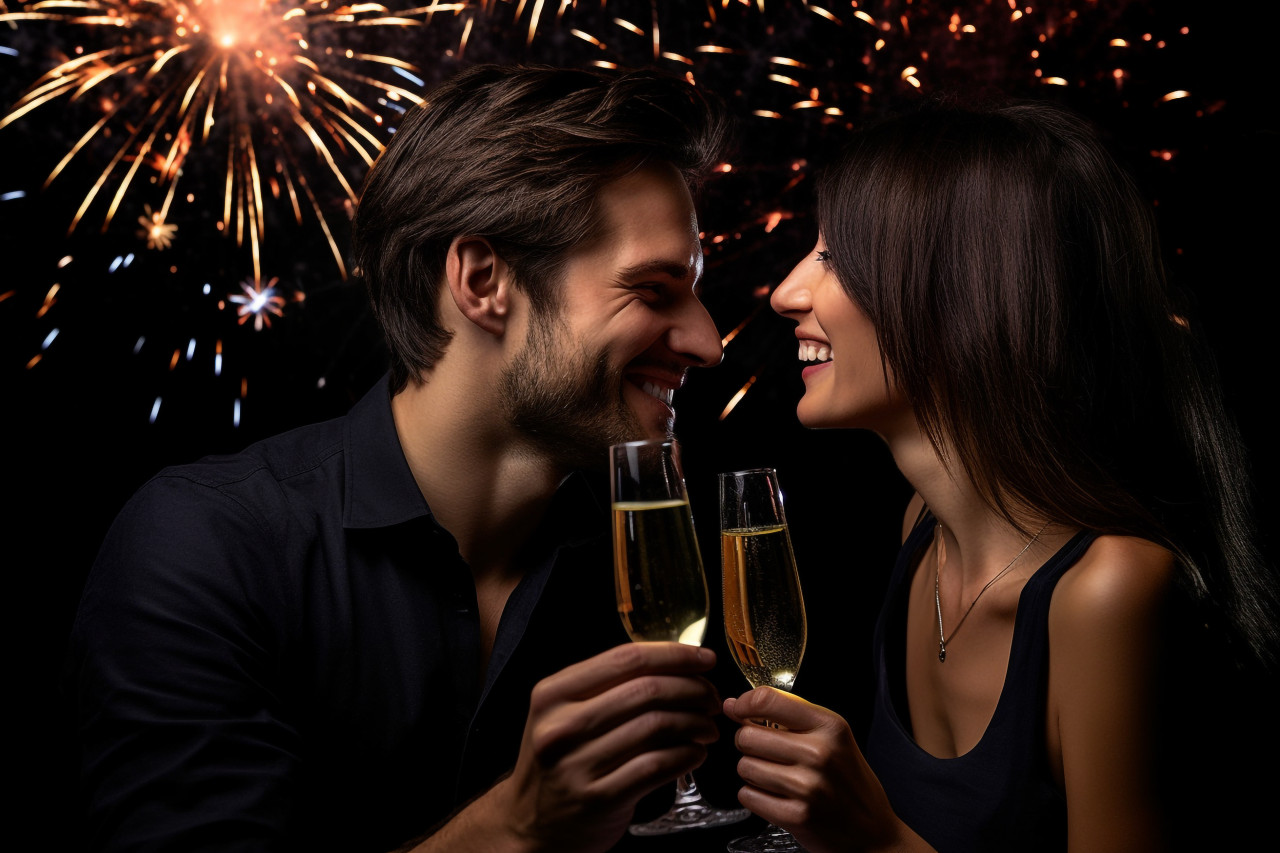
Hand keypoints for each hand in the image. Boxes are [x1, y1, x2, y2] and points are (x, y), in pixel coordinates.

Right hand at [498, 641, 721, 851]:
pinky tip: (695, 752)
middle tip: (711, 697)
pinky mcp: (599, 798)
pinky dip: (687, 755)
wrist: (531, 823)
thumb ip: (605, 687)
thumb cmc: (558, 761)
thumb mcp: (562, 714)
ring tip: (707, 727)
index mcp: (553, 694)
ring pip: (657, 726)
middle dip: (692, 689)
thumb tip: (674, 663)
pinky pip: (657, 766)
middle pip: (646, 690)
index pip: (626, 658)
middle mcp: (560, 726)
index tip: (704, 658)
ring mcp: (578, 764)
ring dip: (695, 723)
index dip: (673, 654)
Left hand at [724, 687, 915, 852]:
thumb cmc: (848, 781)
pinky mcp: (796, 816)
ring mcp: (808, 787)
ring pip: (744, 766)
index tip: (739, 709)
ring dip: (753, 772)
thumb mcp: (832, 737)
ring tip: (777, 777)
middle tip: (769, 753)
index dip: (744, 703)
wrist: (872, 832)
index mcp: (830, 726)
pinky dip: (755, 796)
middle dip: (750, 744)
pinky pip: (747, 795)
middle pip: (747, 735)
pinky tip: (776, 796)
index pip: (767, 700)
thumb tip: (734, 705)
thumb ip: (788, 715)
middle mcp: (819, 753)